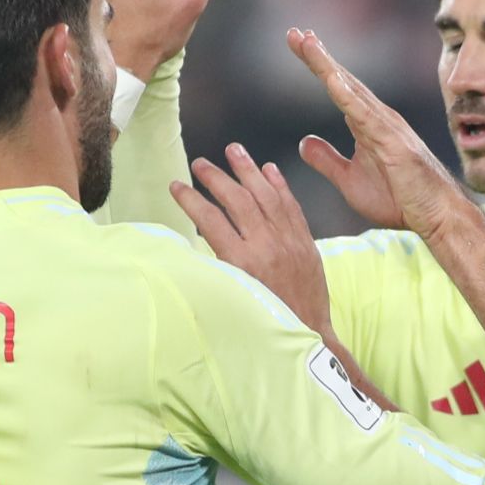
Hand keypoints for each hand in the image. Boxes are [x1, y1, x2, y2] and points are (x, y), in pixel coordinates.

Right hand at [170, 142, 332, 336]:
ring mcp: (289, 241)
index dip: (191, 199)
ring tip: (234, 149)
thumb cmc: (265, 321)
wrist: (308, 334)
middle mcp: (266, 246)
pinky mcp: (306, 242)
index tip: (176, 185)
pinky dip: (280, 185)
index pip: (210, 220)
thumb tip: (202, 232)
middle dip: (216, 177)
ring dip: (248, 170)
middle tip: (200, 163)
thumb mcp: (235, 295)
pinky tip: (269, 169)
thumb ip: (220, 262)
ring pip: (267, 195)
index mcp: (242, 263)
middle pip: (237, 200)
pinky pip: (292, 206)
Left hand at [287, 29, 478, 242]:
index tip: (297, 42)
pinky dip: (348, 96)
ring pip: (352, 90)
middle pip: (343, 81)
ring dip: (329, 67)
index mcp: (366, 125)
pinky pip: (366, 116)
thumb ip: (327, 160)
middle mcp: (378, 118)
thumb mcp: (349, 181)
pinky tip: (331, 79)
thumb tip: (303, 141)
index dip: (318, 66)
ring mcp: (387, 128)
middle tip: (294, 33)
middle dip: (318, 56)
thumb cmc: (400, 199)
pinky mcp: (394, 143)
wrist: (437, 216)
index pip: (338, 88)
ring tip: (308, 43)